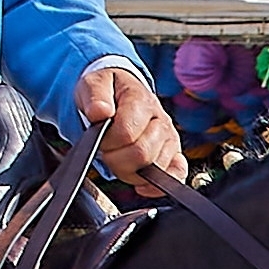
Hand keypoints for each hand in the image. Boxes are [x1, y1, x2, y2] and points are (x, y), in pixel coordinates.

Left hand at [76, 58, 189, 196]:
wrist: (120, 92)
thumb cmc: (108, 91)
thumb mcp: (93, 83)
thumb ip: (95, 95)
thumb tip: (99, 111)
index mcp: (142, 100)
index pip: (127, 133)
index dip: (106, 141)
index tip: (97, 136)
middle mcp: (161, 120)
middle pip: (142, 154)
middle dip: (116, 158)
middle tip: (106, 150)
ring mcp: (170, 139)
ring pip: (153, 169)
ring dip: (129, 170)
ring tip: (119, 156)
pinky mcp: (174, 155)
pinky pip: (175, 176)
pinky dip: (156, 186)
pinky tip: (140, 185)